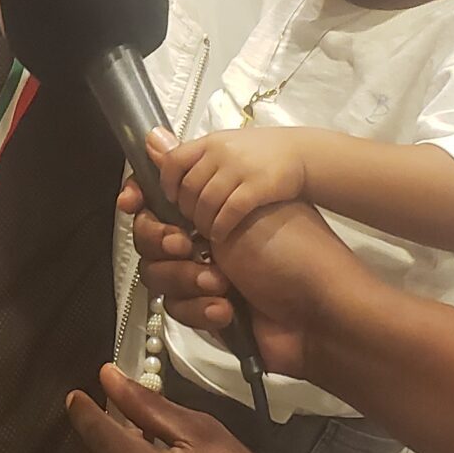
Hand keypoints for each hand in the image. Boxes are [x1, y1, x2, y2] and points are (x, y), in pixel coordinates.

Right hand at [124, 164, 367, 377]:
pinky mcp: (205, 316)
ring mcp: (202, 280)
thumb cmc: (292, 249)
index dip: (139, 200)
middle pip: (148, 239)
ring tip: (220, 284)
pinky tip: (227, 310)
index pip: (159, 200)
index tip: (132, 203)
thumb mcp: (246, 203)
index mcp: (213, 209)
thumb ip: (194, 176)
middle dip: (159, 241)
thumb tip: (153, 137)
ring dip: (186, 278)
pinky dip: (200, 309)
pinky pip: (177, 311)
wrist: (321, 314)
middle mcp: (203, 241)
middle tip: (185, 244)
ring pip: (158, 277)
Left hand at [150, 125, 308, 239]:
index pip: (173, 160)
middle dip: (186, 210)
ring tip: (206, 232)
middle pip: (188, 187)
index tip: (171, 199)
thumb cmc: (261, 153)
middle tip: (191, 222)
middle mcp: (222, 152)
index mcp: (211, 141)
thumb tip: (150, 142)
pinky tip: (221, 236)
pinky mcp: (257, 186)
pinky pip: (228, 213)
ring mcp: (240, 168)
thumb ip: (193, 153)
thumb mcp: (226, 144)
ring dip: (202, 223)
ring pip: (205, 203)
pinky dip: (220, 228)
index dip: (167, 184)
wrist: (303, 153)